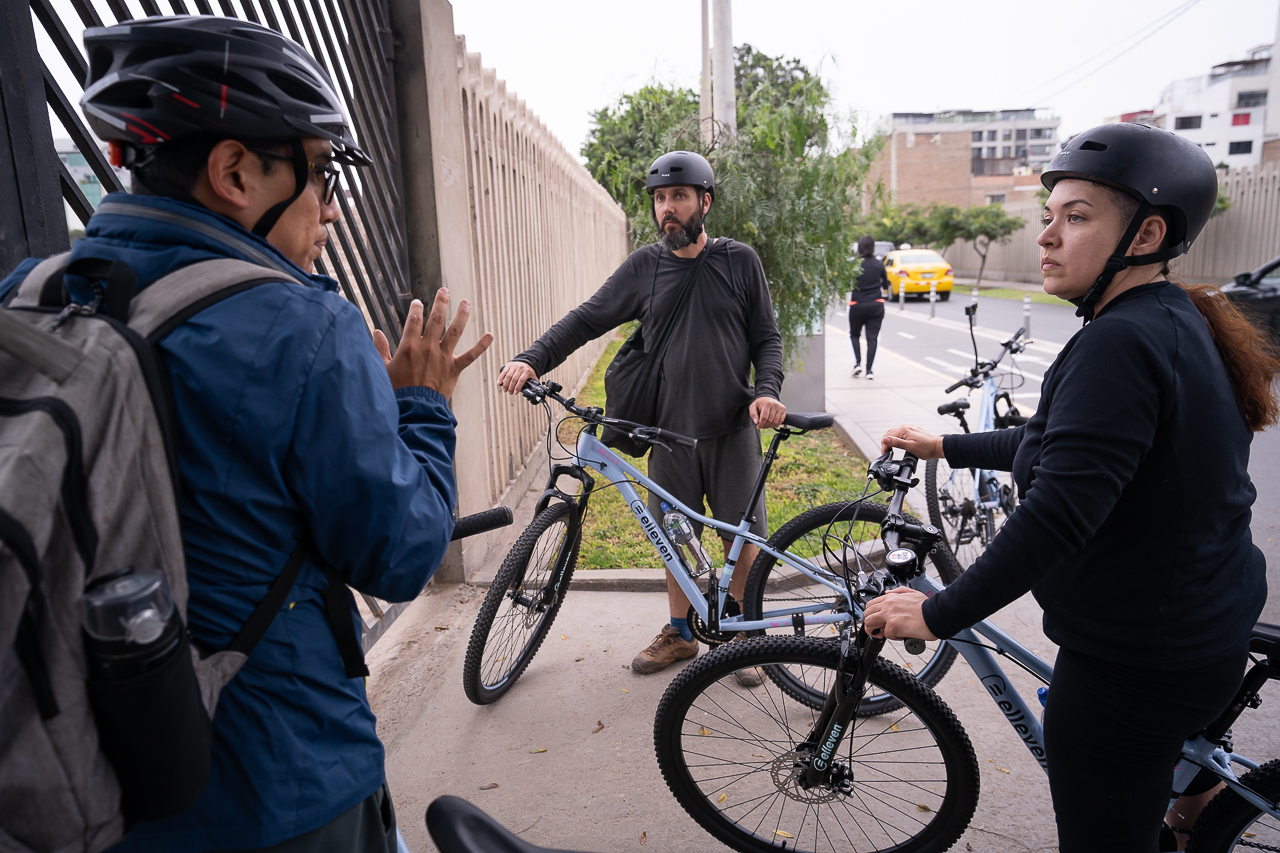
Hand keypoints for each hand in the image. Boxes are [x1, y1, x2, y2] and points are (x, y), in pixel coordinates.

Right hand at [372, 288, 492, 396]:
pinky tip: (491, 335)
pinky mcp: (454, 369)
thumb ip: (380, 348)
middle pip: (436, 319)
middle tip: (445, 290)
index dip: (416, 308)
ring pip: (455, 331)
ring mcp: (443, 357)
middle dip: (441, 302)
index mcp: (409, 346)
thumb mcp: (383, 368)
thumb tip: (375, 332)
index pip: (414, 319)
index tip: (418, 302)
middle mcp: (428, 348)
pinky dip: (481, 345)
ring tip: (466, 302)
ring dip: (462, 315)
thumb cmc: (396, 391)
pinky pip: (471, 355)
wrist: (414, 409)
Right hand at [498, 361, 536, 395]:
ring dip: (505, 384)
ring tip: (505, 390)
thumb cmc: (529, 372)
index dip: (517, 387)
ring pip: (508, 376)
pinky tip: (498, 383)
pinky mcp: (509, 365)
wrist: (526, 362)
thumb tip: (533, 392)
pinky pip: (504, 372)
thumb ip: (534, 384)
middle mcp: (520, 368)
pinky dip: (500, 378)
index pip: (521, 380)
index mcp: (527, 371)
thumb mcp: (533, 377)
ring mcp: (514, 366)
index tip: (515, 393)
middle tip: (510, 393)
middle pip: (514, 379)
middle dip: (511, 387)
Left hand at [751, 396, 785, 429]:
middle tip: (761, 426)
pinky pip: (781, 420)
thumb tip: (756, 422)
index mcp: (767, 403)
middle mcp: (775, 404)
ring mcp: (780, 407)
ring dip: (770, 426)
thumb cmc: (760, 403)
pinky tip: (771, 424)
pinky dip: (776, 424)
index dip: (761, 424)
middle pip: (770, 420)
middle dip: (764, 425)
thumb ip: (753, 414)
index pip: (764, 417)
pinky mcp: (783, 410)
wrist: (768, 398)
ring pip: (775, 421)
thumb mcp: (753, 406)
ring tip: (766, 425)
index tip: (758, 426)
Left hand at [862, 588, 936, 641]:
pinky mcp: (893, 626)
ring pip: (869, 624)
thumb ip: (898, 591)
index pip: (871, 605)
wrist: (937, 615)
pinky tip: (902, 635)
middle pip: (867, 614)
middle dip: (870, 623)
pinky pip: (886, 635)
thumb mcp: (912, 593)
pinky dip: (894, 637)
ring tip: (884, 634)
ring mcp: (889, 616)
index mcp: (891, 598)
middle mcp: (887, 605)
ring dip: (875, 631)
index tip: (877, 620)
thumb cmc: (928, 607)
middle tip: (878, 629)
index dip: (872, 614)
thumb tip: (888, 593)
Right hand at [881, 424, 944, 458]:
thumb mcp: (909, 447)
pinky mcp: (913, 431)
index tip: (885, 454)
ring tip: (891, 449)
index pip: (887, 437)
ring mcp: (910, 428)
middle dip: (886, 443)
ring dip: (891, 440)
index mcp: (903, 430)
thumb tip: (885, 440)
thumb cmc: (926, 448)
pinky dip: (897, 437)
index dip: (884, 446)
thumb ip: (896, 442)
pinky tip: (899, 442)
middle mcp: (906, 427)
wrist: (938, 447)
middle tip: (886, 453)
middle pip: (889, 433)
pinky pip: (901, 432)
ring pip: (895, 432)